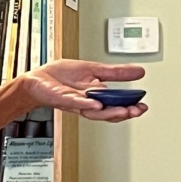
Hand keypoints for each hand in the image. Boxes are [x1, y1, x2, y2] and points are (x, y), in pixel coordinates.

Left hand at [18, 59, 147, 122]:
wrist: (37, 79)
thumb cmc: (61, 77)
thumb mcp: (94, 69)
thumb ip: (116, 73)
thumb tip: (138, 72)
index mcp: (96, 96)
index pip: (116, 105)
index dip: (130, 107)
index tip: (143, 106)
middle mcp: (87, 102)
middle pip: (107, 112)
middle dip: (123, 112)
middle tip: (136, 111)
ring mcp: (74, 102)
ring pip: (93, 111)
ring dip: (108, 112)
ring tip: (122, 110)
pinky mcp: (61, 98)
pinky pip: (75, 102)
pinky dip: (86, 103)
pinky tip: (96, 103)